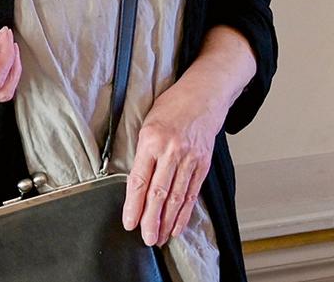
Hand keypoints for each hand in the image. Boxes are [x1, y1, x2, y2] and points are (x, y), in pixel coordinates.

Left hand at [122, 77, 225, 246]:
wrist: (204, 95)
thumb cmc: (172, 107)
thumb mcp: (148, 124)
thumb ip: (142, 153)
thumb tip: (134, 185)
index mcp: (152, 140)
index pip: (139, 180)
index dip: (133, 205)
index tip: (129, 223)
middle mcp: (171, 150)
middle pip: (158, 193)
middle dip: (151, 220)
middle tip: (146, 238)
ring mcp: (189, 158)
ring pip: (176, 197)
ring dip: (167, 222)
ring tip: (160, 238)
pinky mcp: (203, 163)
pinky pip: (192, 193)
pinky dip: (185, 212)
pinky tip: (178, 225)